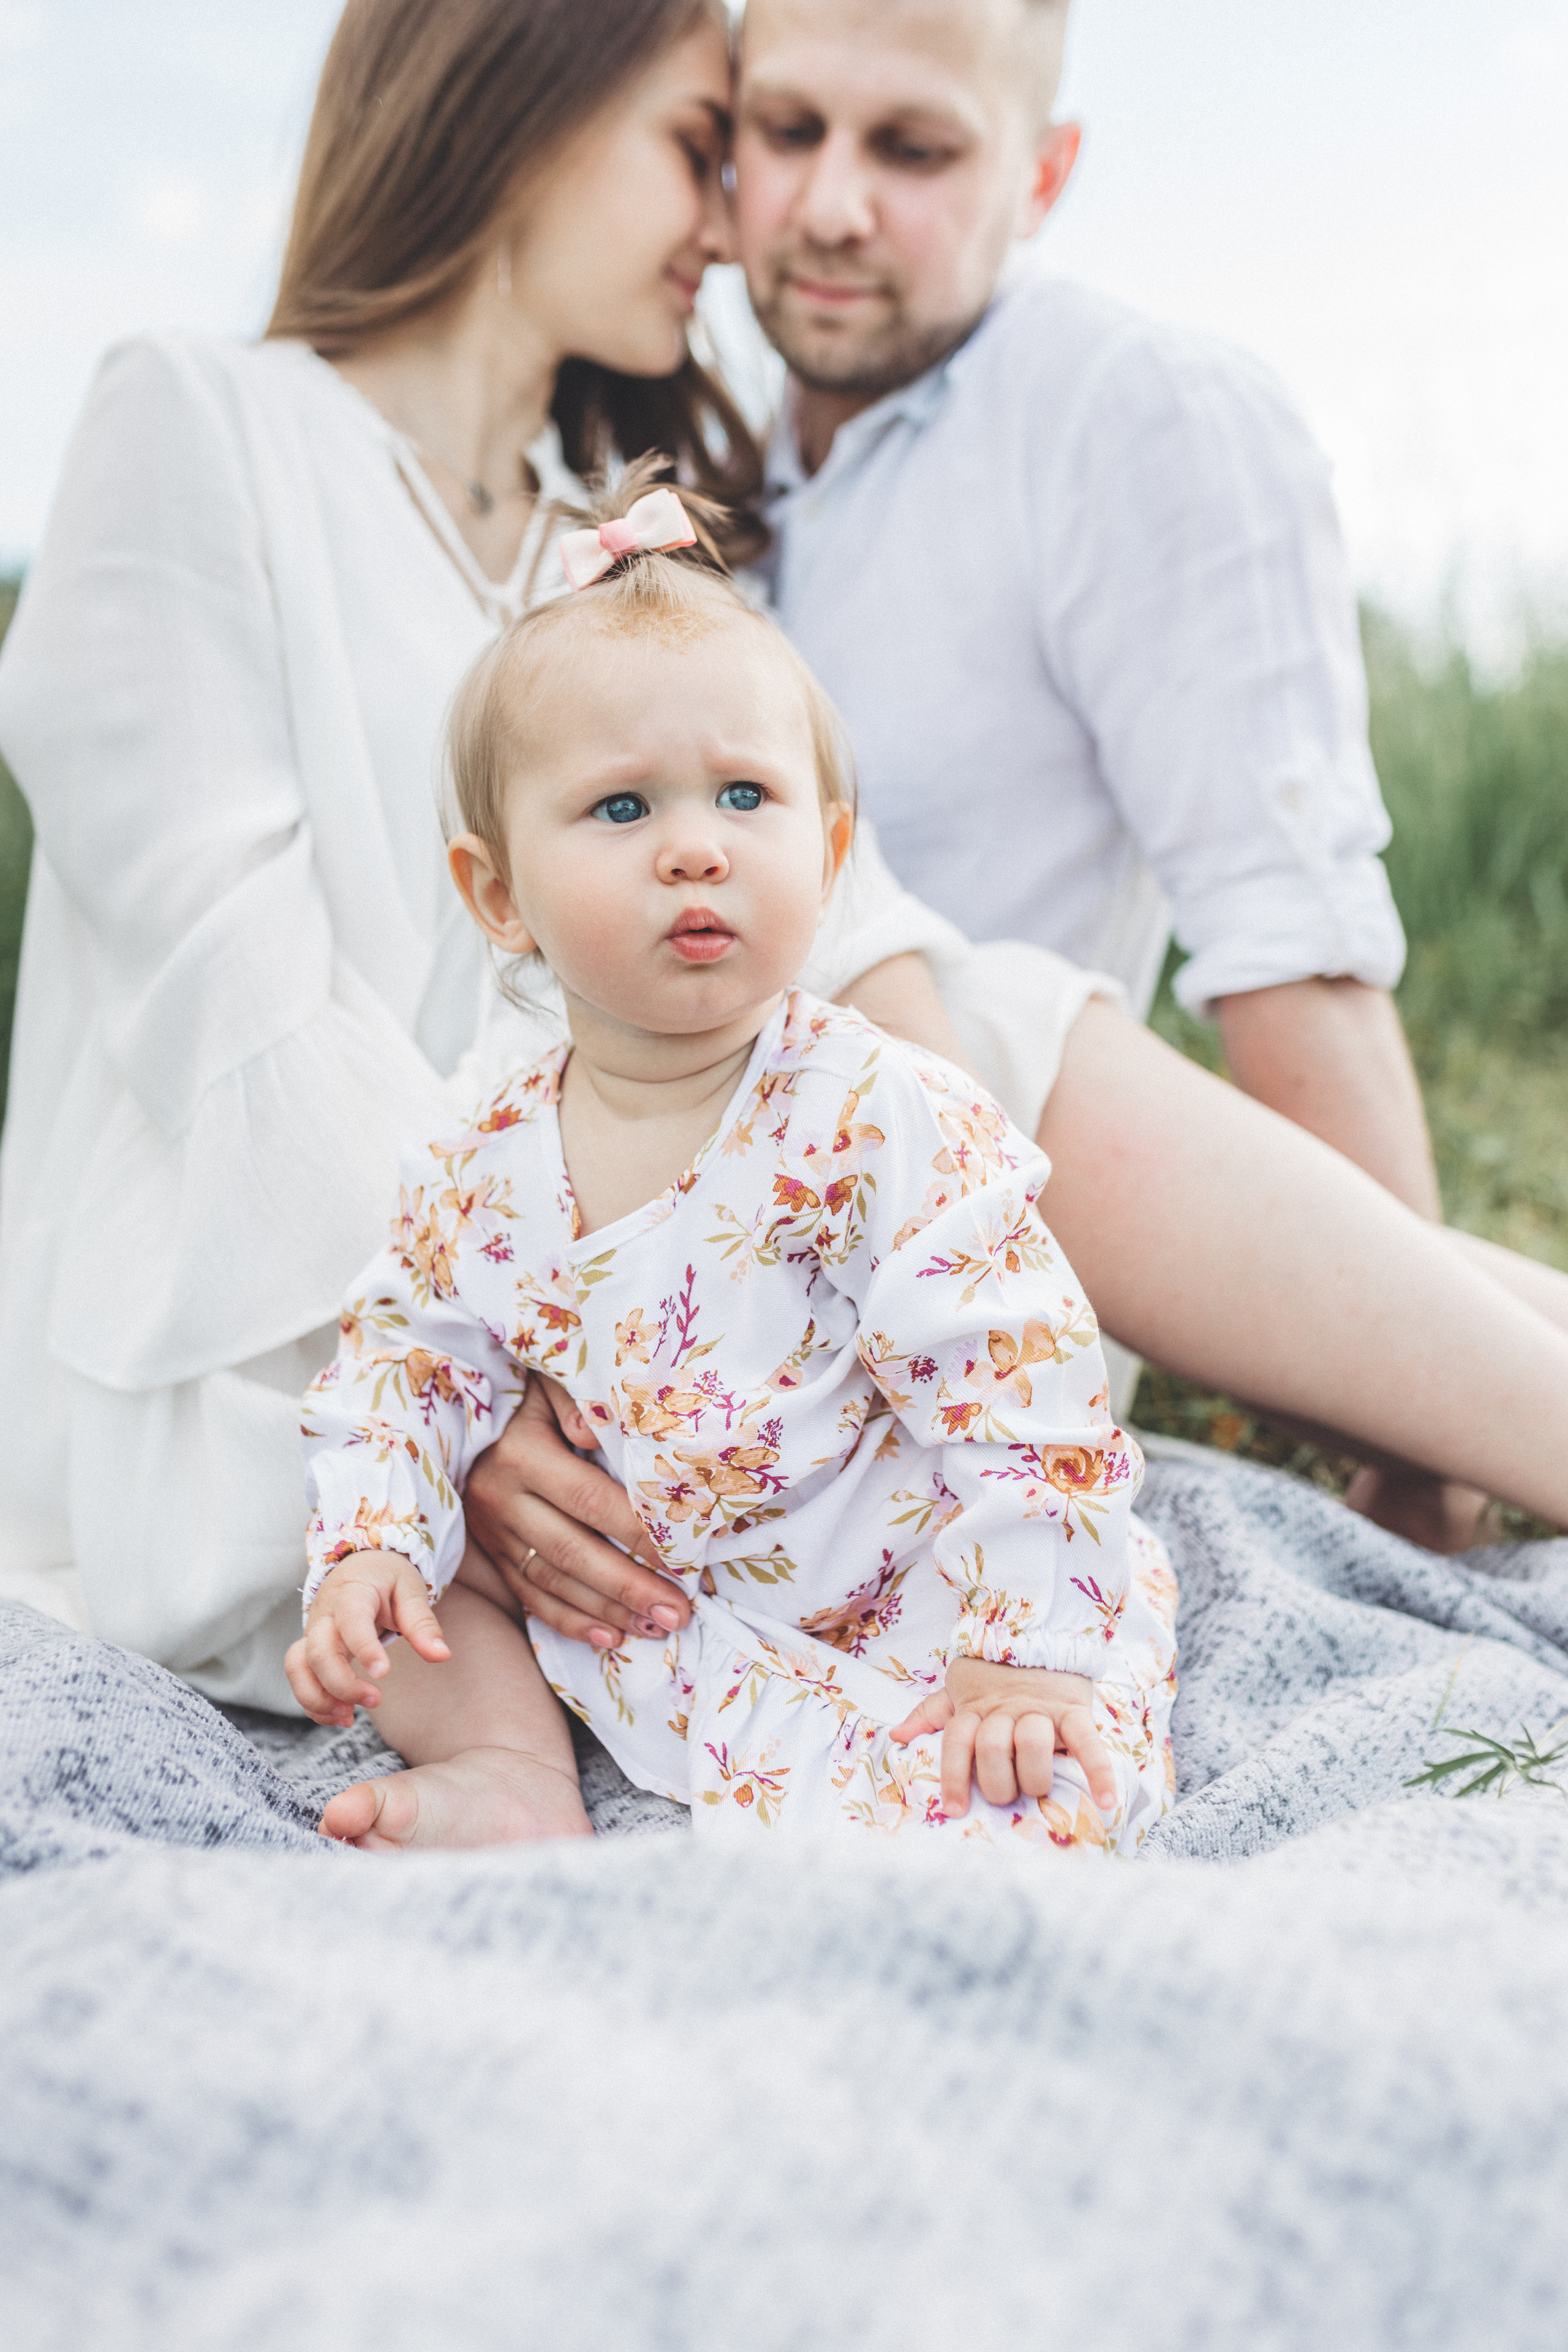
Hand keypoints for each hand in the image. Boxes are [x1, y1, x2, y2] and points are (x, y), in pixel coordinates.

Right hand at [286, 1550, 449, 1727]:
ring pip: (298, 1667)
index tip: (383, 1673)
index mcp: (353, 1593)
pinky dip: (313, 1703)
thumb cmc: (387, 1578)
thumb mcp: (410, 1589)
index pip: (351, 1620)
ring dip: (318, 1698)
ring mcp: (313, 1633)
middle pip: (318, 1651)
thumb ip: (422, 1623)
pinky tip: (342, 1715)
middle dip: (341, 1683)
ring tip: (349, 1717)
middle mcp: (325, 1615)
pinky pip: (299, 1678)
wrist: (359, 1566)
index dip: (364, 1647)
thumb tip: (441, 1656)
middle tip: (376, 1700)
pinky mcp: (309, 1650)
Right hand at [462, 1376, 690, 1648]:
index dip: (636, 1532)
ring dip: (608, 1611)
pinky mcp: (490, 1551)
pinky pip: (528, 1595)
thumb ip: (577, 1403)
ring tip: (657, 1628)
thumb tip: (598, 1433)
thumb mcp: (546, 1383)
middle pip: (573, 1552)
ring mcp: (492, 1531)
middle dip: (629, 1587)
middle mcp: (501, 1498)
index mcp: (520, 1453)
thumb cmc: (523, 1391)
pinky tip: (609, 1637)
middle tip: (678, 1612)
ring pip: (553, 1582)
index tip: (682, 1556)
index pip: (589, 1500)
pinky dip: (569, 1621)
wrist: (457, 1409)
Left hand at [889, 1657, 1116, 1818]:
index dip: (953, 1777)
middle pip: (993, 1750)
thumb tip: (896, 1735)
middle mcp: (1005, 1708)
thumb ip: (930, 1713)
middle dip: (998, 1782)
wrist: (1041, 1631)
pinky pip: (1087, 1743)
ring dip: (1035, 1776)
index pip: (957, 1742)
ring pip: (1032, 1745)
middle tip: (1007, 1793)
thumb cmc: (995, 1671)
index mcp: (975, 1706)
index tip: (954, 1810)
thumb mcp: (958, 1687)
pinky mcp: (1074, 1710)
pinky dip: (1099, 1773)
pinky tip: (1106, 1803)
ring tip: (1038, 1789)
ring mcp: (1041, 1709)